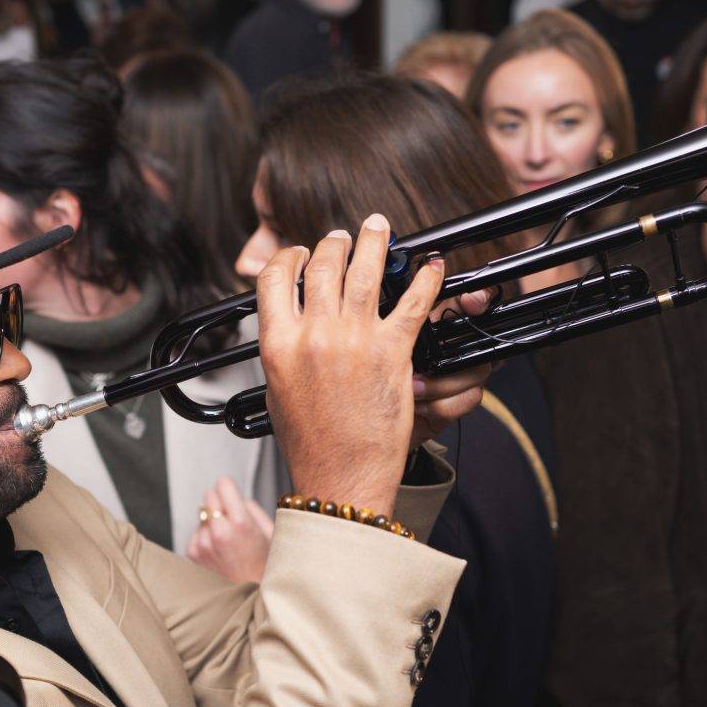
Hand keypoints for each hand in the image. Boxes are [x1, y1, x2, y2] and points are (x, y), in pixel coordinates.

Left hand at [187, 477, 272, 581]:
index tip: (234, 499)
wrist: (252, 600)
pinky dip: (205, 538)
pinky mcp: (193, 554)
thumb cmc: (265, 565)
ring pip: (202, 515)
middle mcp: (218, 532)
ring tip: (228, 543)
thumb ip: (251, 508)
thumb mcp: (269, 533)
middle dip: (220, 503)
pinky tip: (220, 553)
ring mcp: (203, 544)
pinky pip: (196, 533)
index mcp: (240, 523)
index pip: (222, 484)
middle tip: (232, 520)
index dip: (230, 490)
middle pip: (209, 496)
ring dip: (212, 523)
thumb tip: (235, 497)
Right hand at [256, 215, 447, 518]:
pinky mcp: (392, 352)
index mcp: (278, 343)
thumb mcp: (277, 389)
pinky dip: (426, 280)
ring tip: (379, 228)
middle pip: (321, 265)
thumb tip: (287, 321)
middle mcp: (313, 334)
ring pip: (365, 270)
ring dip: (374, 242)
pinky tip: (432, 267)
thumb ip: (281, 348)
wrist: (339, 477)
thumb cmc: (310, 443)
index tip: (300, 252)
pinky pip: (413, 303)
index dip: (289, 257)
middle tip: (344, 236)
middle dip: (334, 243)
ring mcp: (354, 340)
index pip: (274, 279)